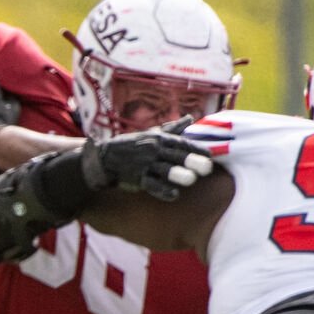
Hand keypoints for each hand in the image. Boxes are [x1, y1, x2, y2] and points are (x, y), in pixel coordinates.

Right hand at [79, 125, 213, 201]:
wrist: (103, 158)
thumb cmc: (130, 145)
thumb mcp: (151, 134)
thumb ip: (173, 129)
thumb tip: (190, 118)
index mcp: (160, 139)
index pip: (182, 143)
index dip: (197, 150)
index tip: (210, 156)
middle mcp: (154, 150)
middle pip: (176, 156)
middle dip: (192, 161)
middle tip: (207, 168)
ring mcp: (145, 164)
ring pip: (164, 169)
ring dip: (177, 174)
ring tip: (191, 180)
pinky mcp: (136, 178)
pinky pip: (151, 185)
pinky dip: (162, 191)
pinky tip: (174, 195)